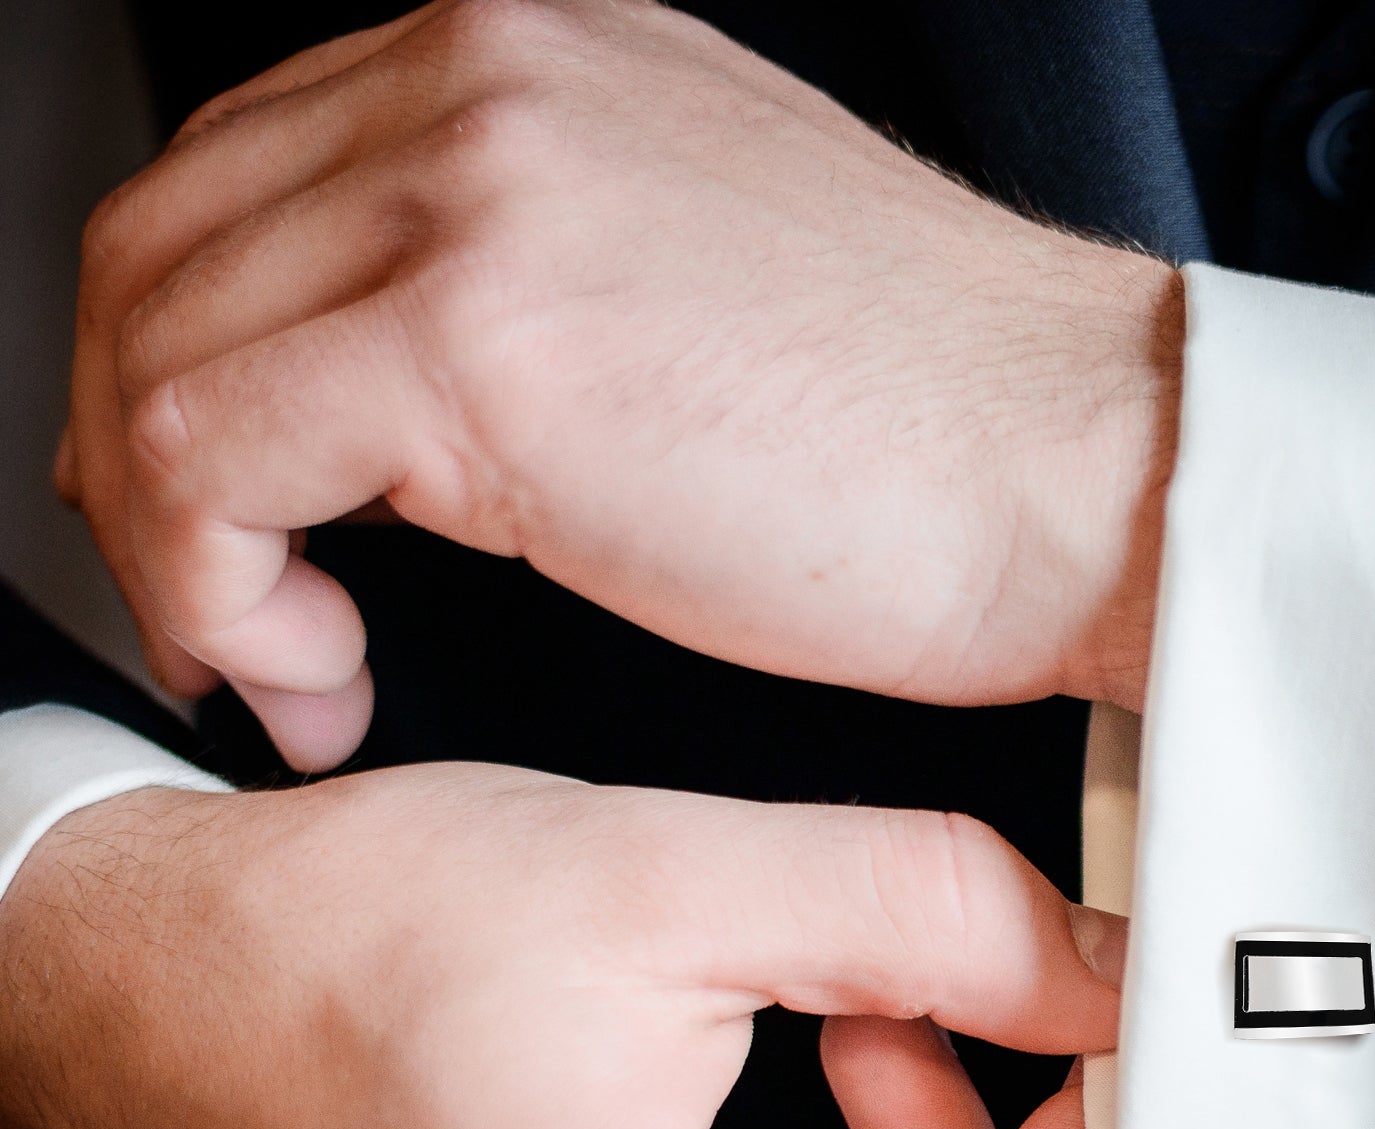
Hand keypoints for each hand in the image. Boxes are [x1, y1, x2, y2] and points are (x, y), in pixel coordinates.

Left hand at [61, 0, 1180, 769]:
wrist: (1090, 471)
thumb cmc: (940, 428)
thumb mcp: (694, 295)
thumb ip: (531, 287)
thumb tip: (398, 393)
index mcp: (529, 69)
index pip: (239, 186)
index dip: (185, 370)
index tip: (230, 520)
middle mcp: (478, 86)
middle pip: (160, 253)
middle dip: (146, 463)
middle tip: (222, 605)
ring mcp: (473, 192)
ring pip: (153, 352)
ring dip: (179, 546)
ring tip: (288, 666)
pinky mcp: (479, 337)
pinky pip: (207, 457)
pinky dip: (217, 590)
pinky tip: (318, 676)